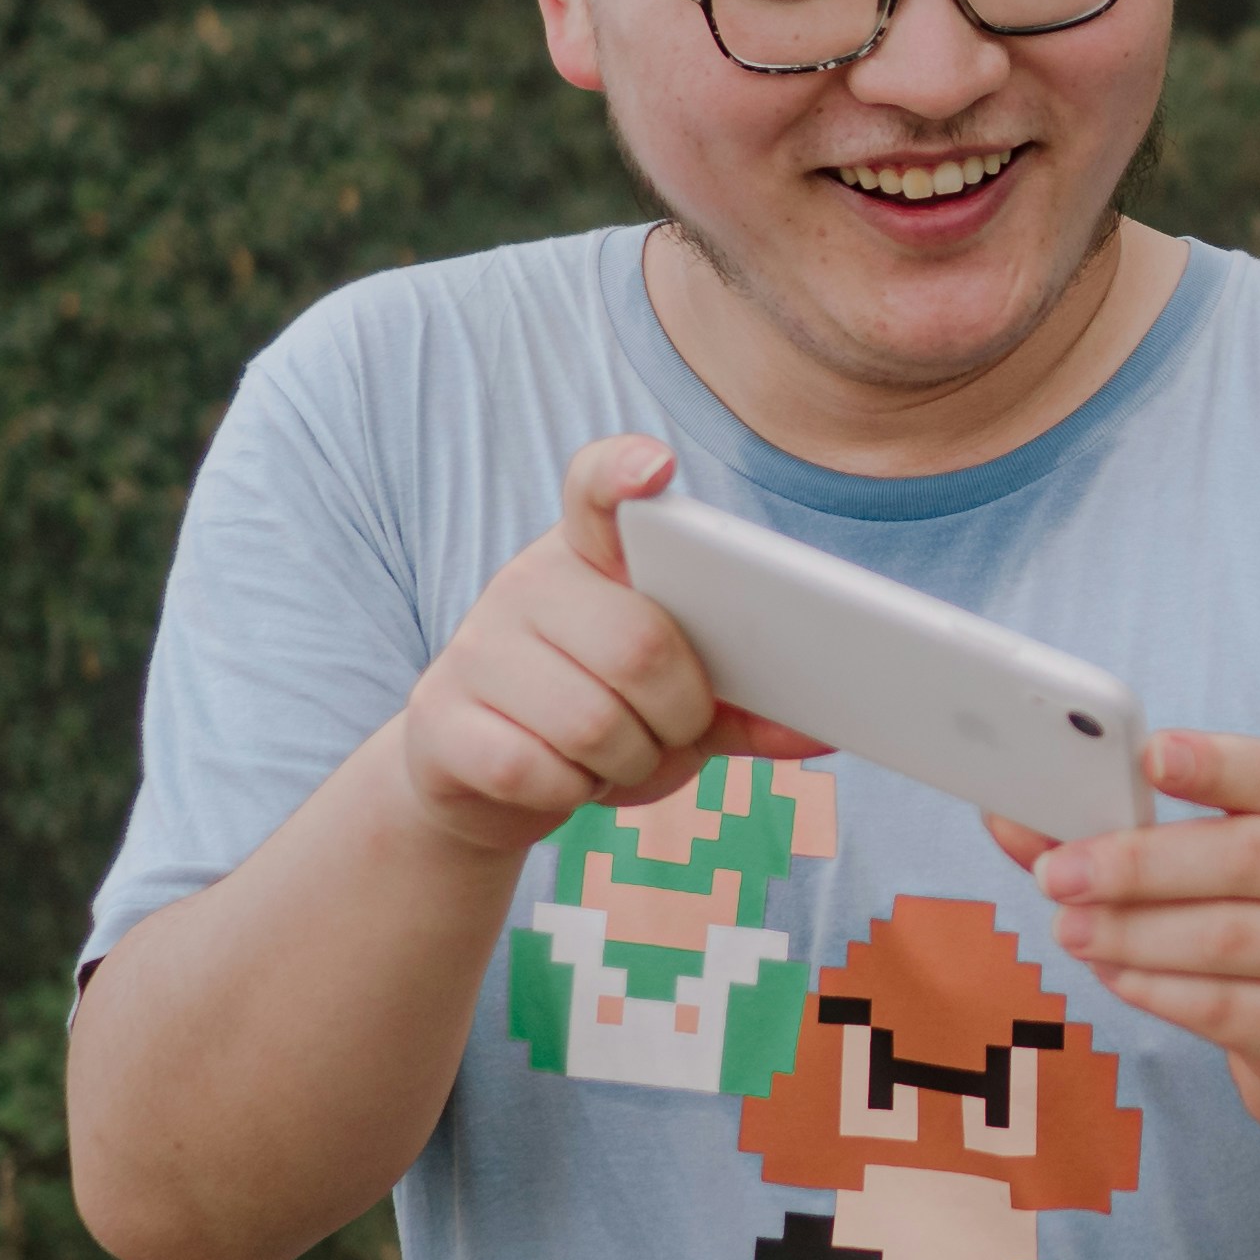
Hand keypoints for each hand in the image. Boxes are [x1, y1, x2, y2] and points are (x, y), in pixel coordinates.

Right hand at [382, 436, 818, 865]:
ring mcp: (476, 645)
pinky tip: (563, 780)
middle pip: (640, 645)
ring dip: (629, 762)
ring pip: (591, 722)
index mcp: (591, 558)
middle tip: (671, 731)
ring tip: (615, 757)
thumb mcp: (676, 710)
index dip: (623, 473)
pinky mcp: (438, 716)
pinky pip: (534, 768)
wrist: (483, 784)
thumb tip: (821, 730)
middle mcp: (526, 582)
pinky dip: (572, 793)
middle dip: (679, 713)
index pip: (597, 490)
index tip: (656, 467)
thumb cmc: (600, 723)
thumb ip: (744, 707)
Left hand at [999, 732, 1259, 1142]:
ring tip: (1068, 928)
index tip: (1147, 755)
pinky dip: (1153, 987)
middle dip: (1139, 863)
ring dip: (1131, 932)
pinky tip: (1111, 973)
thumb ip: (1137, 833)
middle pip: (1244, 858)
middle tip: (1058, 872)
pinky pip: (1220, 1007)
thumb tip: (1015, 820)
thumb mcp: (1236, 867)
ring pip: (1225, 938)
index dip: (1213, 762)